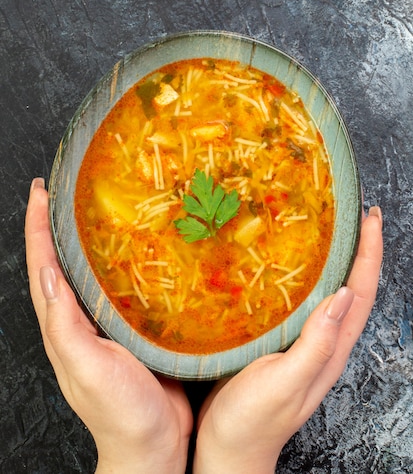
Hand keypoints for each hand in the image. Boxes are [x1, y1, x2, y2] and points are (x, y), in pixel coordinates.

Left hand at [25, 178, 192, 473]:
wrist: (153, 443)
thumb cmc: (121, 412)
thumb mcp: (88, 367)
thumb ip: (65, 325)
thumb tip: (47, 273)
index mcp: (62, 326)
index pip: (42, 265)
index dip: (37, 227)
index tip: (41, 192)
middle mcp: (77, 319)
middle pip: (59, 261)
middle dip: (56, 224)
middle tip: (63, 189)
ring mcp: (103, 323)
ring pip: (87, 271)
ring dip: (83, 238)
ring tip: (94, 207)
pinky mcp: (131, 326)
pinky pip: (118, 285)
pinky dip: (118, 261)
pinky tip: (135, 248)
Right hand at [194, 206, 382, 473]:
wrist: (228, 449)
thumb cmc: (251, 420)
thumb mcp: (284, 381)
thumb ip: (315, 343)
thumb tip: (342, 295)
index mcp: (331, 350)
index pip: (360, 292)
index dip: (369, 254)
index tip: (371, 218)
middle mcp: (326, 344)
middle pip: (354, 289)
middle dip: (363, 250)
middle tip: (359, 214)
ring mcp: (306, 345)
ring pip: (334, 294)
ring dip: (342, 261)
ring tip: (335, 230)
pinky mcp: (285, 344)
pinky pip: (308, 303)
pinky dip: (313, 277)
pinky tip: (297, 267)